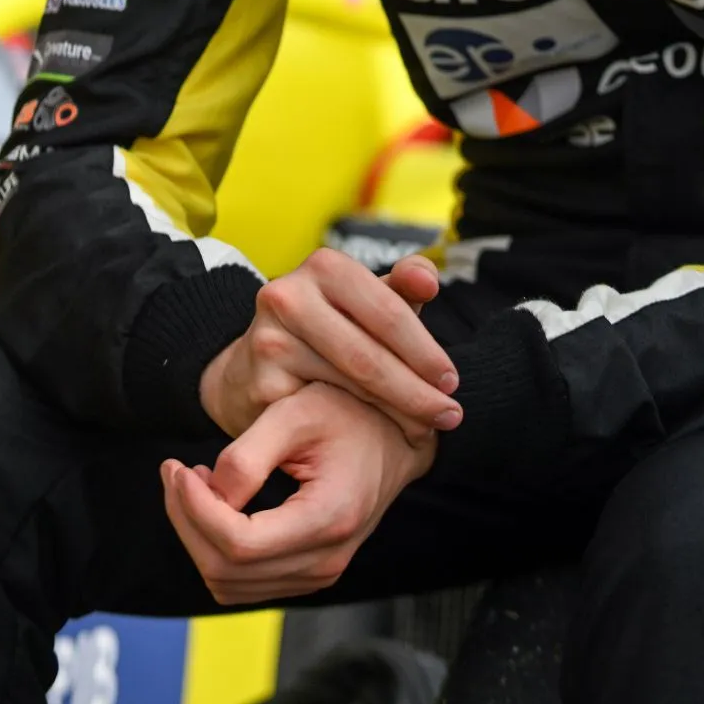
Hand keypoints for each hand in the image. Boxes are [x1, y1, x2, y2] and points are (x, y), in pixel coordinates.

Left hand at [163, 382, 433, 601]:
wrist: (396, 437)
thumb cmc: (351, 413)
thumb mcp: (298, 412)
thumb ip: (249, 454)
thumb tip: (209, 493)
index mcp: (328, 519)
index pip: (239, 544)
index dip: (194, 510)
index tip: (177, 468)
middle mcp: (325, 561)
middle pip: (226, 569)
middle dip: (186, 520)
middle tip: (175, 471)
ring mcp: (318, 573)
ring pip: (228, 583)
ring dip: (196, 536)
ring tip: (193, 484)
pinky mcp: (307, 572)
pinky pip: (243, 582)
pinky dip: (215, 549)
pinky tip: (217, 504)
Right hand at [199, 248, 460, 444]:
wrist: (250, 367)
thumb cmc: (324, 329)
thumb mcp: (360, 302)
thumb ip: (400, 287)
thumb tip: (429, 280)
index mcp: (324, 266)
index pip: (388, 310)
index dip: (425, 349)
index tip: (453, 380)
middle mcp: (290, 295)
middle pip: (369, 353)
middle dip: (416, 389)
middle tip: (450, 414)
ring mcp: (270, 339)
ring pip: (349, 383)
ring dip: (396, 411)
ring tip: (427, 429)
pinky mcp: (260, 382)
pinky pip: (322, 410)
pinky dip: (358, 426)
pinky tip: (384, 437)